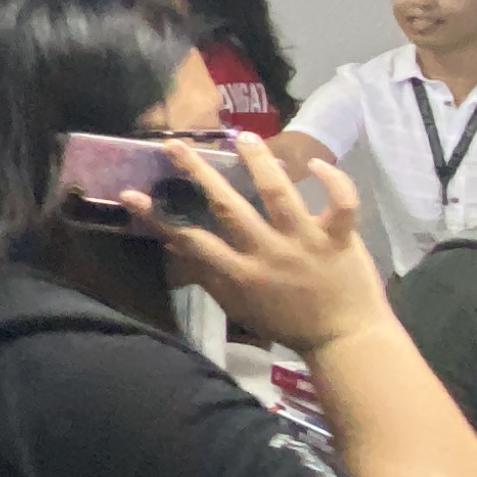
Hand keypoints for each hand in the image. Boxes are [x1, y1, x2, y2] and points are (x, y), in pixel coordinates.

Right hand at [143, 137, 389, 355]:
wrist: (345, 340)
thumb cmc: (288, 323)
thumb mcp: (239, 307)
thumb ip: (209, 276)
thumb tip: (176, 247)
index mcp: (240, 273)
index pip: (191, 240)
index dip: (158, 217)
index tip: (130, 194)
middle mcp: (268, 252)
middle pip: (229, 206)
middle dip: (199, 173)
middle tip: (175, 145)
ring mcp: (305, 242)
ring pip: (279, 193)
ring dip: (259, 161)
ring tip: (244, 136)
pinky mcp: (339, 238)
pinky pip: (340, 203)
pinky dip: (332, 181)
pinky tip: (315, 164)